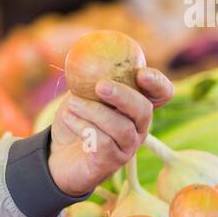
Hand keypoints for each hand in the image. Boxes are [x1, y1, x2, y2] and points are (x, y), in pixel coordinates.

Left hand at [48, 67, 173, 196]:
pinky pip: (103, 142)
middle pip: (144, 110)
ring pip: (121, 127)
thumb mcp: (80, 93)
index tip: (141, 73)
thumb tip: (88, 54)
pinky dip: (83, 127)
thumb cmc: (74, 120)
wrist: (55, 155)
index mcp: (136, 106)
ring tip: (71, 104)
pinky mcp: (111, 162)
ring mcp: (127, 147)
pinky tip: (68, 118)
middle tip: (101, 85)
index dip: (158, 83)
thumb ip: (89, 77)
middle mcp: (138, 128)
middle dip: (123, 95)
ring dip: (94, 111)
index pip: (162, 94)